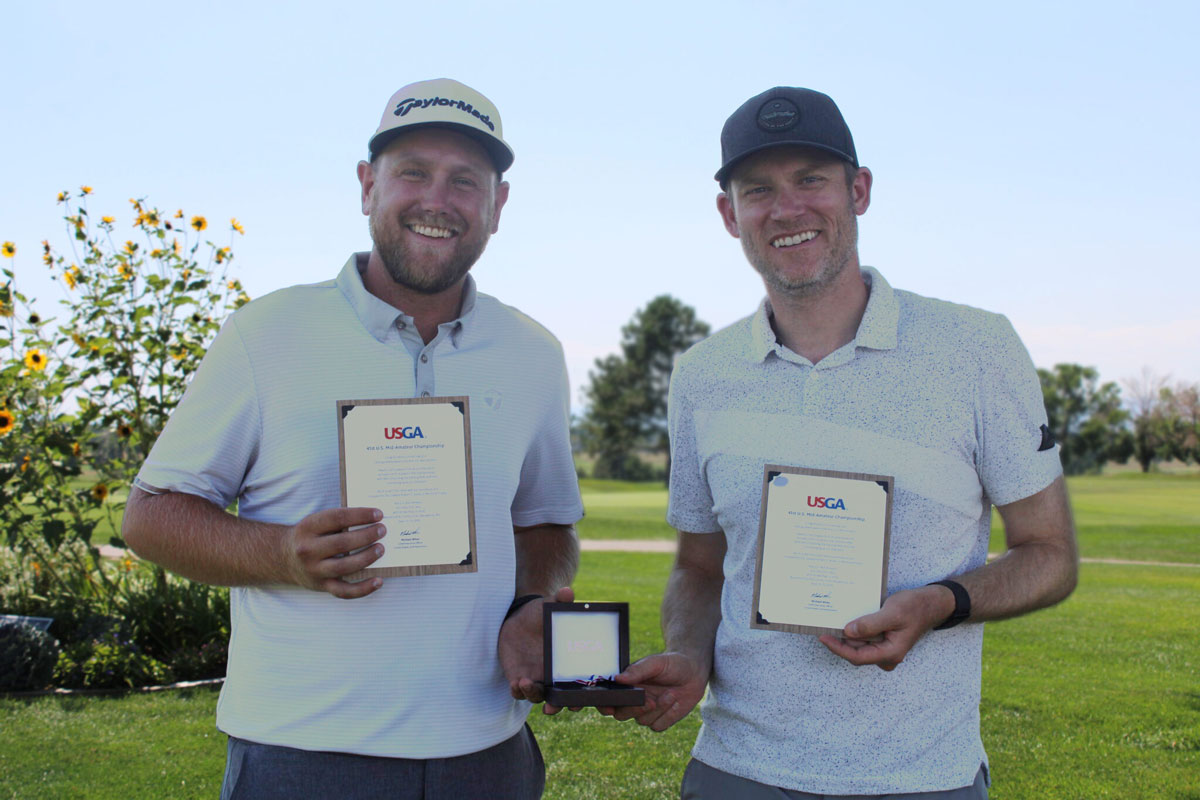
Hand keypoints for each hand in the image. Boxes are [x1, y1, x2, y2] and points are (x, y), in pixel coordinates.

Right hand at [282, 507, 386, 598]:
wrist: (282, 558)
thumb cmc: (309, 536)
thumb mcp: (316, 523)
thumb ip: (338, 521)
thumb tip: (372, 520)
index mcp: (308, 528)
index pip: (337, 518)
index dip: (360, 515)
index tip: (379, 514)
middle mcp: (308, 550)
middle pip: (342, 543)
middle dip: (366, 536)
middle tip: (383, 530)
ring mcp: (314, 570)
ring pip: (345, 567)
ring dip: (367, 557)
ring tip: (381, 549)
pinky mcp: (321, 586)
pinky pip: (344, 592)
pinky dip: (363, 589)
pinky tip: (379, 581)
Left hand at [499, 585, 574, 709]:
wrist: (519, 618)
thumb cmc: (541, 613)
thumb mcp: (550, 606)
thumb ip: (560, 601)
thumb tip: (568, 591)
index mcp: (569, 661)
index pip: (581, 684)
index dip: (584, 695)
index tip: (582, 699)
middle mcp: (555, 674)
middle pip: (562, 698)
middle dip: (561, 705)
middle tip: (556, 706)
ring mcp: (537, 677)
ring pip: (539, 696)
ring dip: (535, 694)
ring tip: (526, 683)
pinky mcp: (519, 677)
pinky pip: (520, 691)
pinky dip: (519, 690)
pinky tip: (516, 682)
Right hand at [597, 651, 708, 731]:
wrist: (694, 672)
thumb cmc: (671, 663)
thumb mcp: (655, 663)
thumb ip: (637, 671)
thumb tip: (618, 678)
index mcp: (626, 685)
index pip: (606, 698)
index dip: (600, 705)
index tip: (606, 707)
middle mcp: (632, 700)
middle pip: (621, 714)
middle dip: (635, 710)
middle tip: (650, 701)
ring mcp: (646, 712)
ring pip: (642, 721)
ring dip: (658, 709)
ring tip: (671, 693)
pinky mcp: (660, 720)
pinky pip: (658, 726)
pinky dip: (668, 715)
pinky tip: (676, 701)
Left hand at [818, 585, 950, 670]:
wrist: (932, 604)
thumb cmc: (915, 608)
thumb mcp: (892, 613)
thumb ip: (870, 624)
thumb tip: (849, 632)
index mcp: (890, 653)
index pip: (857, 657)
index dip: (838, 648)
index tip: (824, 637)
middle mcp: (887, 655)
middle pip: (856, 653)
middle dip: (839, 642)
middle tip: (823, 627)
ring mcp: (885, 649)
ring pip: (859, 646)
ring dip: (846, 636)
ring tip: (830, 622)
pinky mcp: (883, 640)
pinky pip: (865, 639)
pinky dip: (854, 631)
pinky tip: (845, 620)